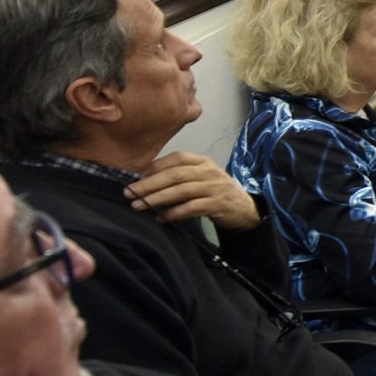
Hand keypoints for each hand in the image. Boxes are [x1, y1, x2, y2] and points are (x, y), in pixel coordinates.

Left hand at [126, 152, 260, 229]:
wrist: (246, 209)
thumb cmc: (217, 192)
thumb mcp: (203, 177)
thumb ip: (182, 174)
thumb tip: (147, 177)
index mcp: (203, 162)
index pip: (177, 158)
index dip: (155, 166)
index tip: (136, 175)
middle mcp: (209, 172)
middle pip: (175, 175)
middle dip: (149, 183)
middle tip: (129, 192)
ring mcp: (214, 188)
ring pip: (181, 191)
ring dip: (157, 198)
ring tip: (138, 205)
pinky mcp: (217, 205)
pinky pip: (191, 208)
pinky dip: (174, 213)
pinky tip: (160, 218)